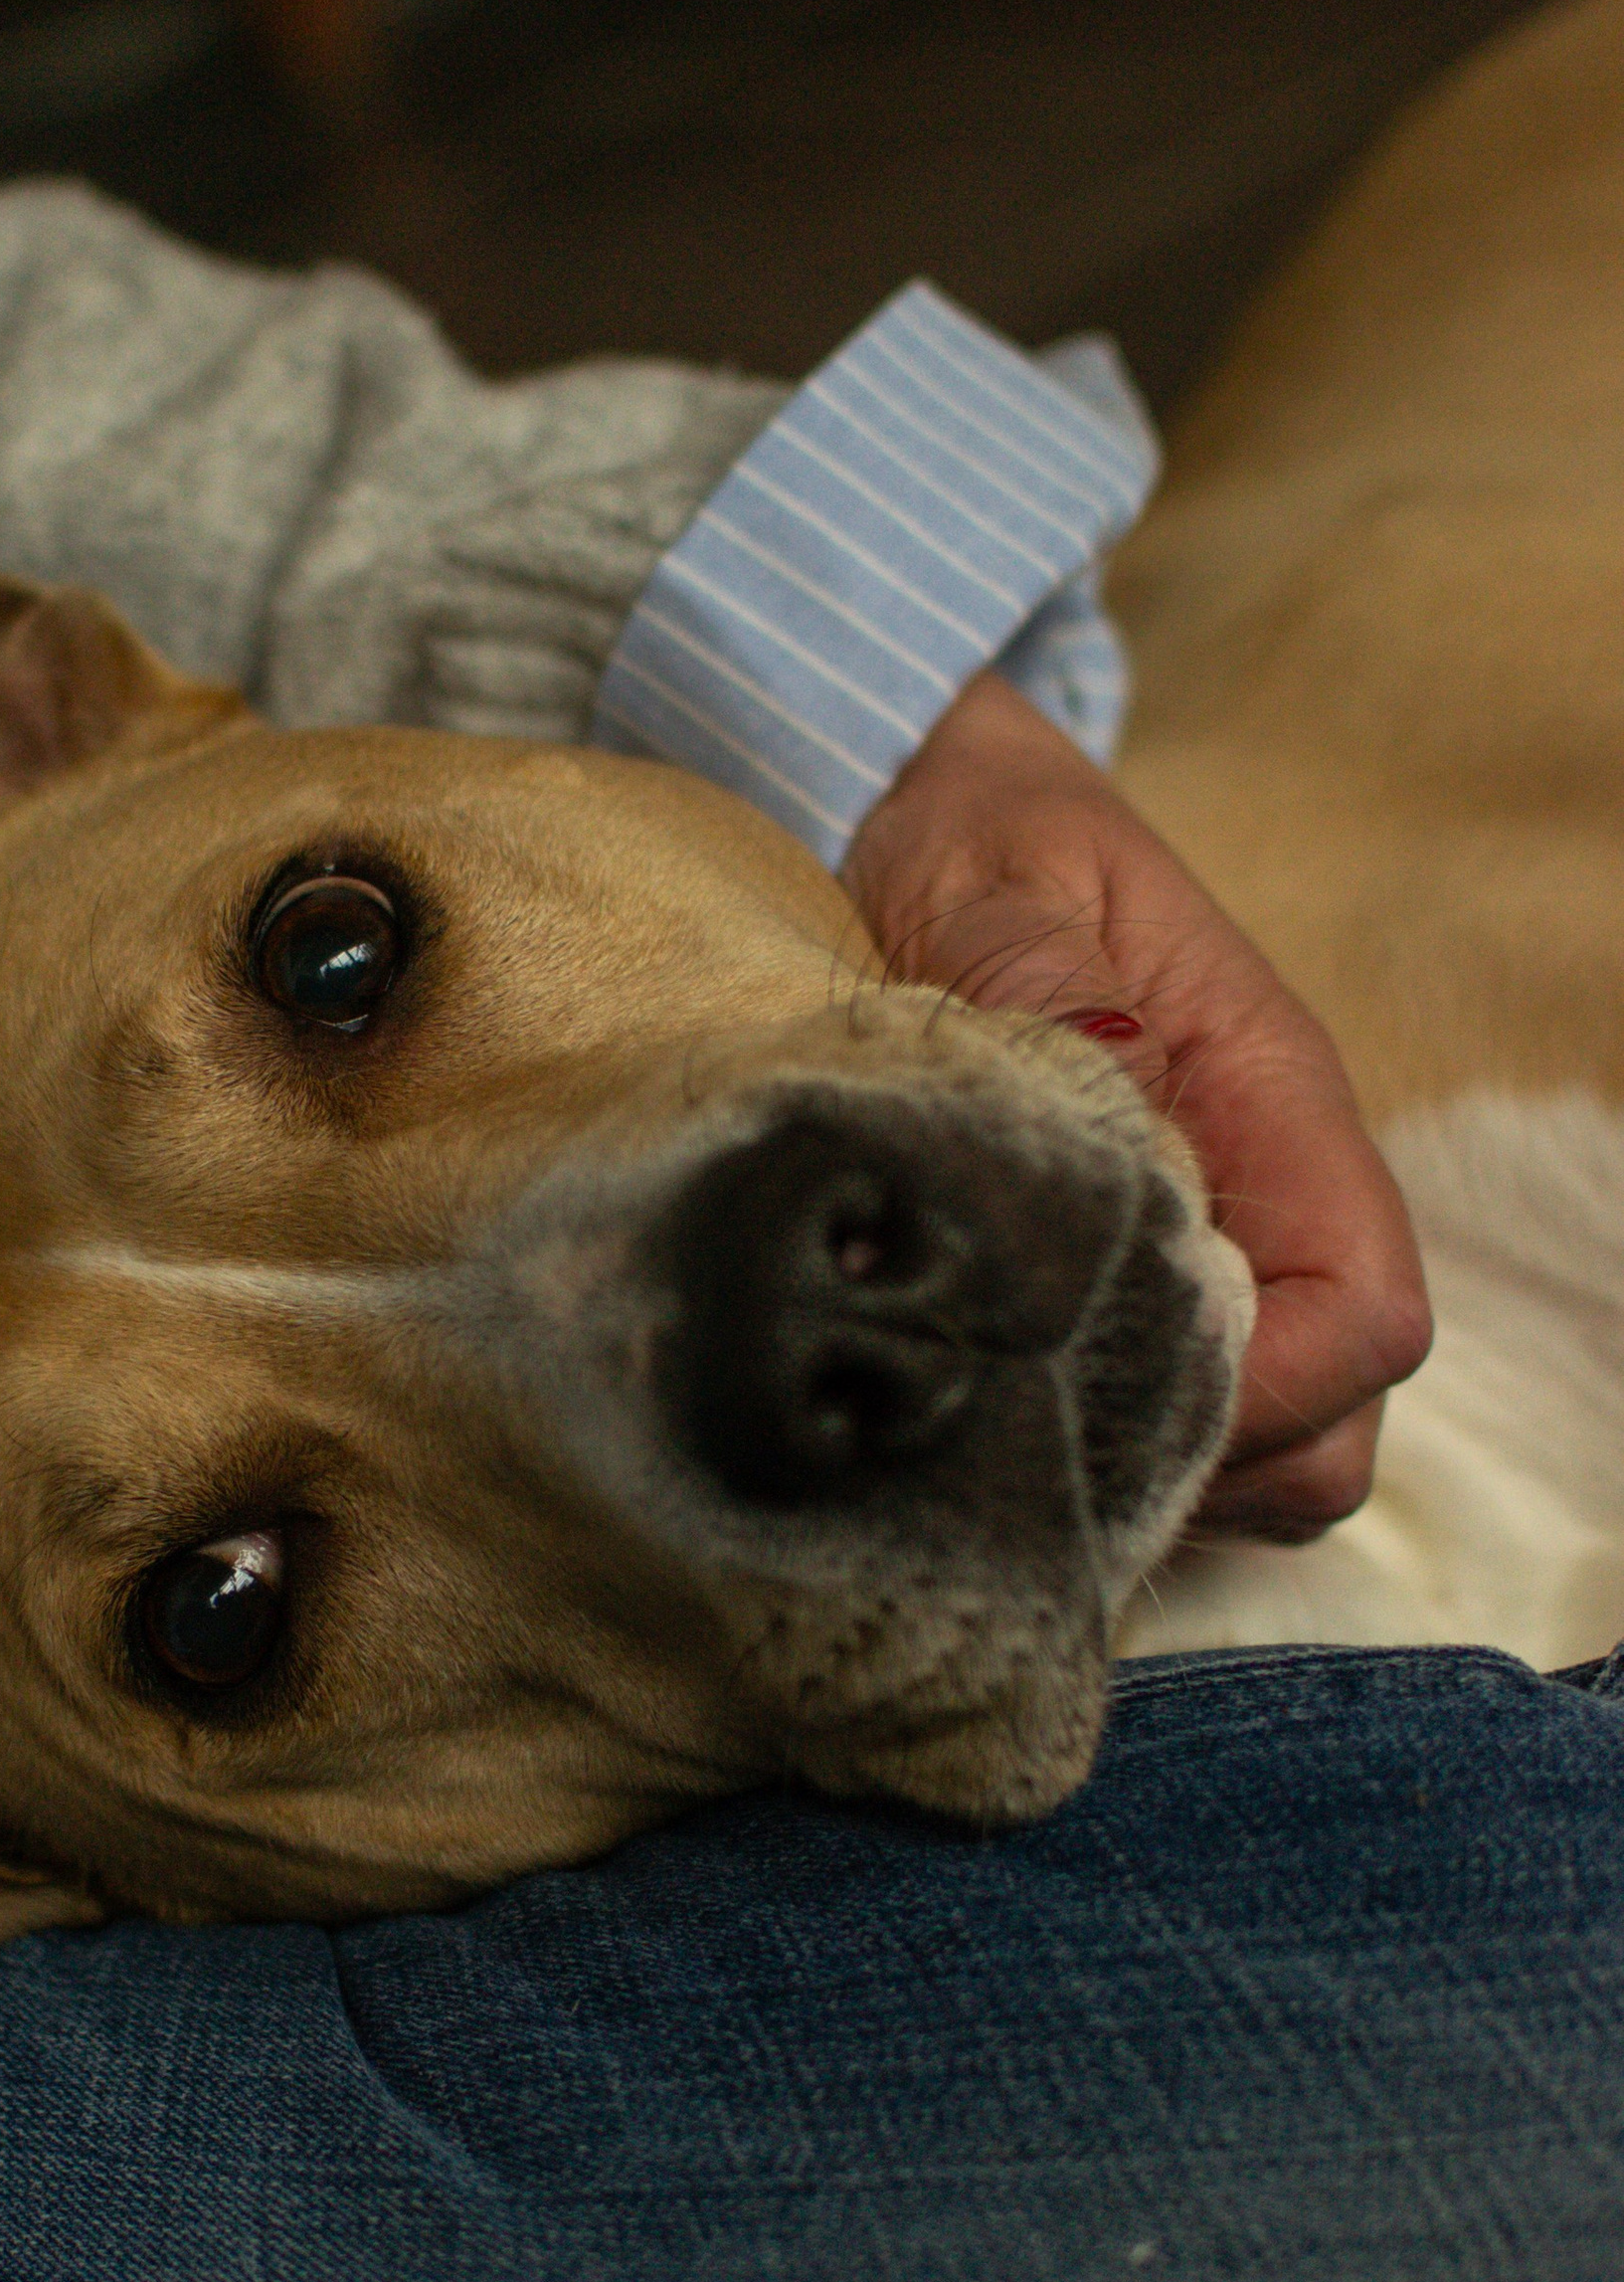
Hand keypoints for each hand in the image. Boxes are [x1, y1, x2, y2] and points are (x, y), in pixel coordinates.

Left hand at [841, 670, 1430, 1539]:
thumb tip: (1108, 1127)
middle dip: (1208, 1465)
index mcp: (1269, 1102)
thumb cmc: (966, 836)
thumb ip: (1050, 996)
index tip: (1112, 1389)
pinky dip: (1106, 1463)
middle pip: (1330, 1426)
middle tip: (1031, 1437)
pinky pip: (1178, 1437)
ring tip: (1001, 1428)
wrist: (915, 803)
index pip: (1365, 1317)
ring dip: (1154, 1477)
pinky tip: (986, 1413)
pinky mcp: (1127, 1287)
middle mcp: (1265, 1198)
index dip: (1264, 1394)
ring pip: (1265, 1457)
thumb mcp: (999, 882)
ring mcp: (1210, 1252)